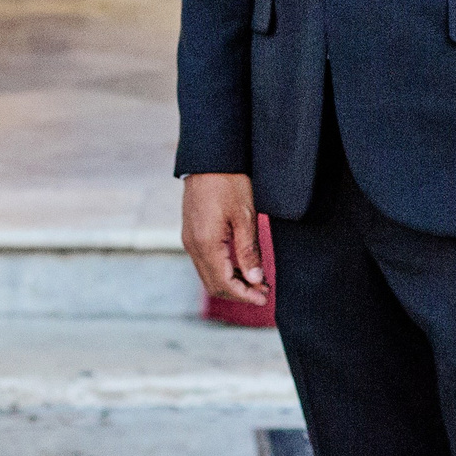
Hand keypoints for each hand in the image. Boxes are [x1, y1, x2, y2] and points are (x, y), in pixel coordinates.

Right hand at [181, 173, 267, 307]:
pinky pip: (205, 261)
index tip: (265, 299)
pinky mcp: (192, 232)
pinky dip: (222, 269)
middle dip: (239, 293)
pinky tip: (241, 265)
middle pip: (214, 284)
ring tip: (257, 280)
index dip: (245, 296)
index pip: (224, 283)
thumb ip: (249, 251)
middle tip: (264, 291)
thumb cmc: (229, 182)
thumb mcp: (245, 216)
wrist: (209, 157)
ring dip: (231, 282)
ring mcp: (189, 239)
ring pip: (208, 274)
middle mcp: (193, 245)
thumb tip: (255, 280)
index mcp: (206, 244)